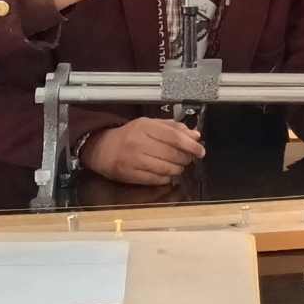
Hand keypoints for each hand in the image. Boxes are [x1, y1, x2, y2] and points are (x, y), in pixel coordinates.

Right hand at [80, 117, 204, 185]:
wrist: (102, 148)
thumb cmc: (129, 135)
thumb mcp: (149, 124)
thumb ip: (173, 127)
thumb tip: (194, 135)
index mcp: (145, 127)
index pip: (174, 137)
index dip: (191, 145)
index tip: (200, 150)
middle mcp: (139, 143)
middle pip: (172, 154)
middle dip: (186, 158)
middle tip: (189, 158)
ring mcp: (134, 160)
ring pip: (166, 168)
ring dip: (178, 169)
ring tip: (178, 165)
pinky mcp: (130, 175)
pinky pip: (156, 179)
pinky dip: (166, 177)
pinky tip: (167, 173)